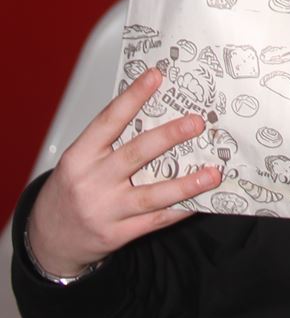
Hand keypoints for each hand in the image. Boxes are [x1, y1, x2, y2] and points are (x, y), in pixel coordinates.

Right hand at [25, 67, 220, 278]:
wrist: (48, 241)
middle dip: (169, 136)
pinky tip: (200, 200)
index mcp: (80, 156)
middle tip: (197, 122)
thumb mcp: (80, 160)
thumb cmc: (70, 191)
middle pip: (135, 155)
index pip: (108, 121)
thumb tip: (153, 109)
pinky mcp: (117, 235)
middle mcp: (92, 182)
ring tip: (212, 172)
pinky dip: (179, 210)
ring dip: (185, 183)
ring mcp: (105, 211)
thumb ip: (109, 139)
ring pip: (150, 195)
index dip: (133, 97)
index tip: (156, 76)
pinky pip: (154, 221)